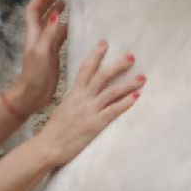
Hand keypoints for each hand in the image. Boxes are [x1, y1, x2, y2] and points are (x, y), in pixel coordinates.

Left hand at [6, 0, 66, 115]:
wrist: (32, 94)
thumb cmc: (35, 74)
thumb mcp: (42, 52)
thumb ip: (49, 34)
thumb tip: (55, 14)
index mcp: (34, 34)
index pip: (34, 10)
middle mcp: (39, 37)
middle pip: (41, 15)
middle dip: (48, 2)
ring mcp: (46, 46)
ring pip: (50, 25)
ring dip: (56, 14)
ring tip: (66, 6)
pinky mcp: (52, 55)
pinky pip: (58, 37)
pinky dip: (64, 29)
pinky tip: (72, 28)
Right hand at [36, 41, 141, 167]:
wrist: (48, 146)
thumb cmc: (54, 130)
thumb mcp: (63, 107)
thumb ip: (75, 99)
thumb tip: (84, 93)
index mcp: (73, 92)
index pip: (85, 68)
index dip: (96, 55)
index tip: (104, 43)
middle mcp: (82, 98)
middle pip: (102, 76)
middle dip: (118, 66)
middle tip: (131, 57)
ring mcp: (90, 110)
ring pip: (112, 92)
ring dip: (129, 84)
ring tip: (142, 78)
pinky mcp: (96, 124)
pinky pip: (114, 110)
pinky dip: (126, 102)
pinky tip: (137, 97)